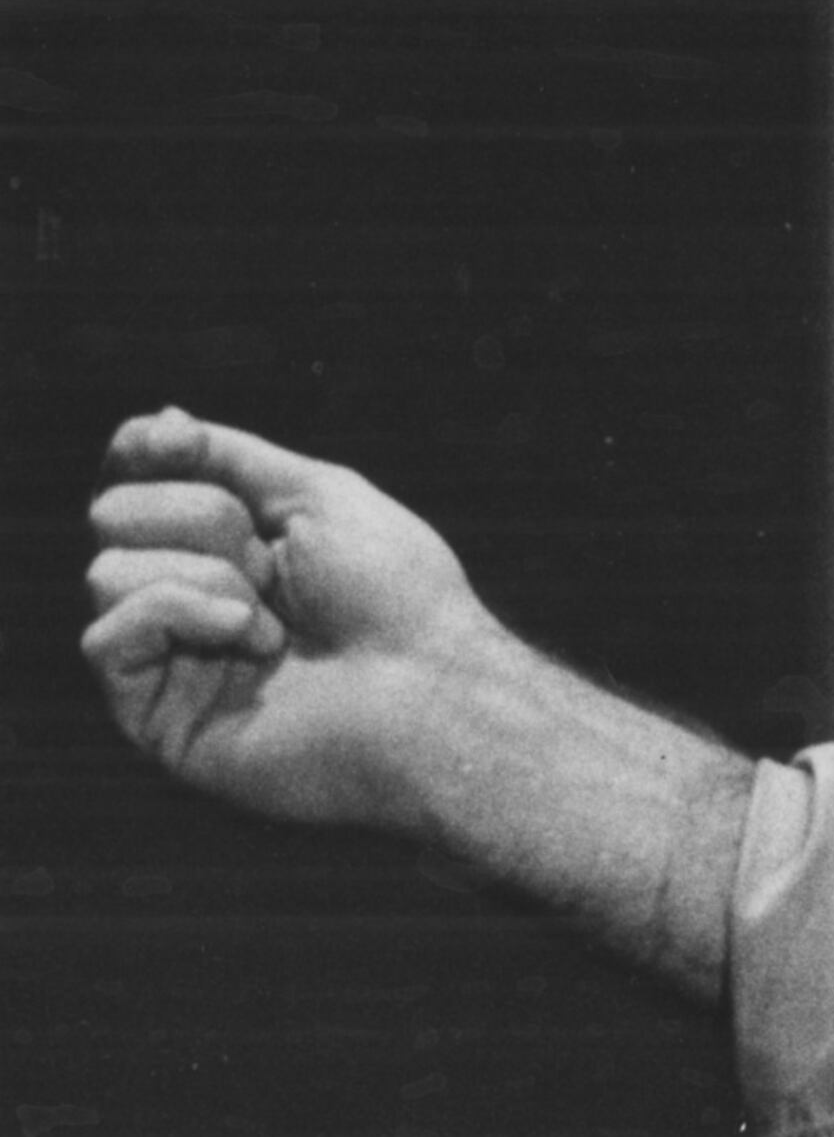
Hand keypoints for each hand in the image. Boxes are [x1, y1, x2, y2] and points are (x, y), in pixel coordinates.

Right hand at [83, 406, 503, 832]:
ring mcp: (168, 658)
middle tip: (271, 561)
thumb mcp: (318, 494)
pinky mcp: (154, 716)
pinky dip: (178, 615)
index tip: (180, 439)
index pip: (138, 479)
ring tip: (273, 620)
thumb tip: (160, 420)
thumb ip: (231, 458)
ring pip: (106, 572)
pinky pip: (102, 638)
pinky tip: (249, 639)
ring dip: (205, 575)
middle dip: (202, 517)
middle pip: (114, 513)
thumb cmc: (395, 593)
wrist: (428, 688)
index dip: (143, 449)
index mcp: (228, 543)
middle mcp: (189, 596)